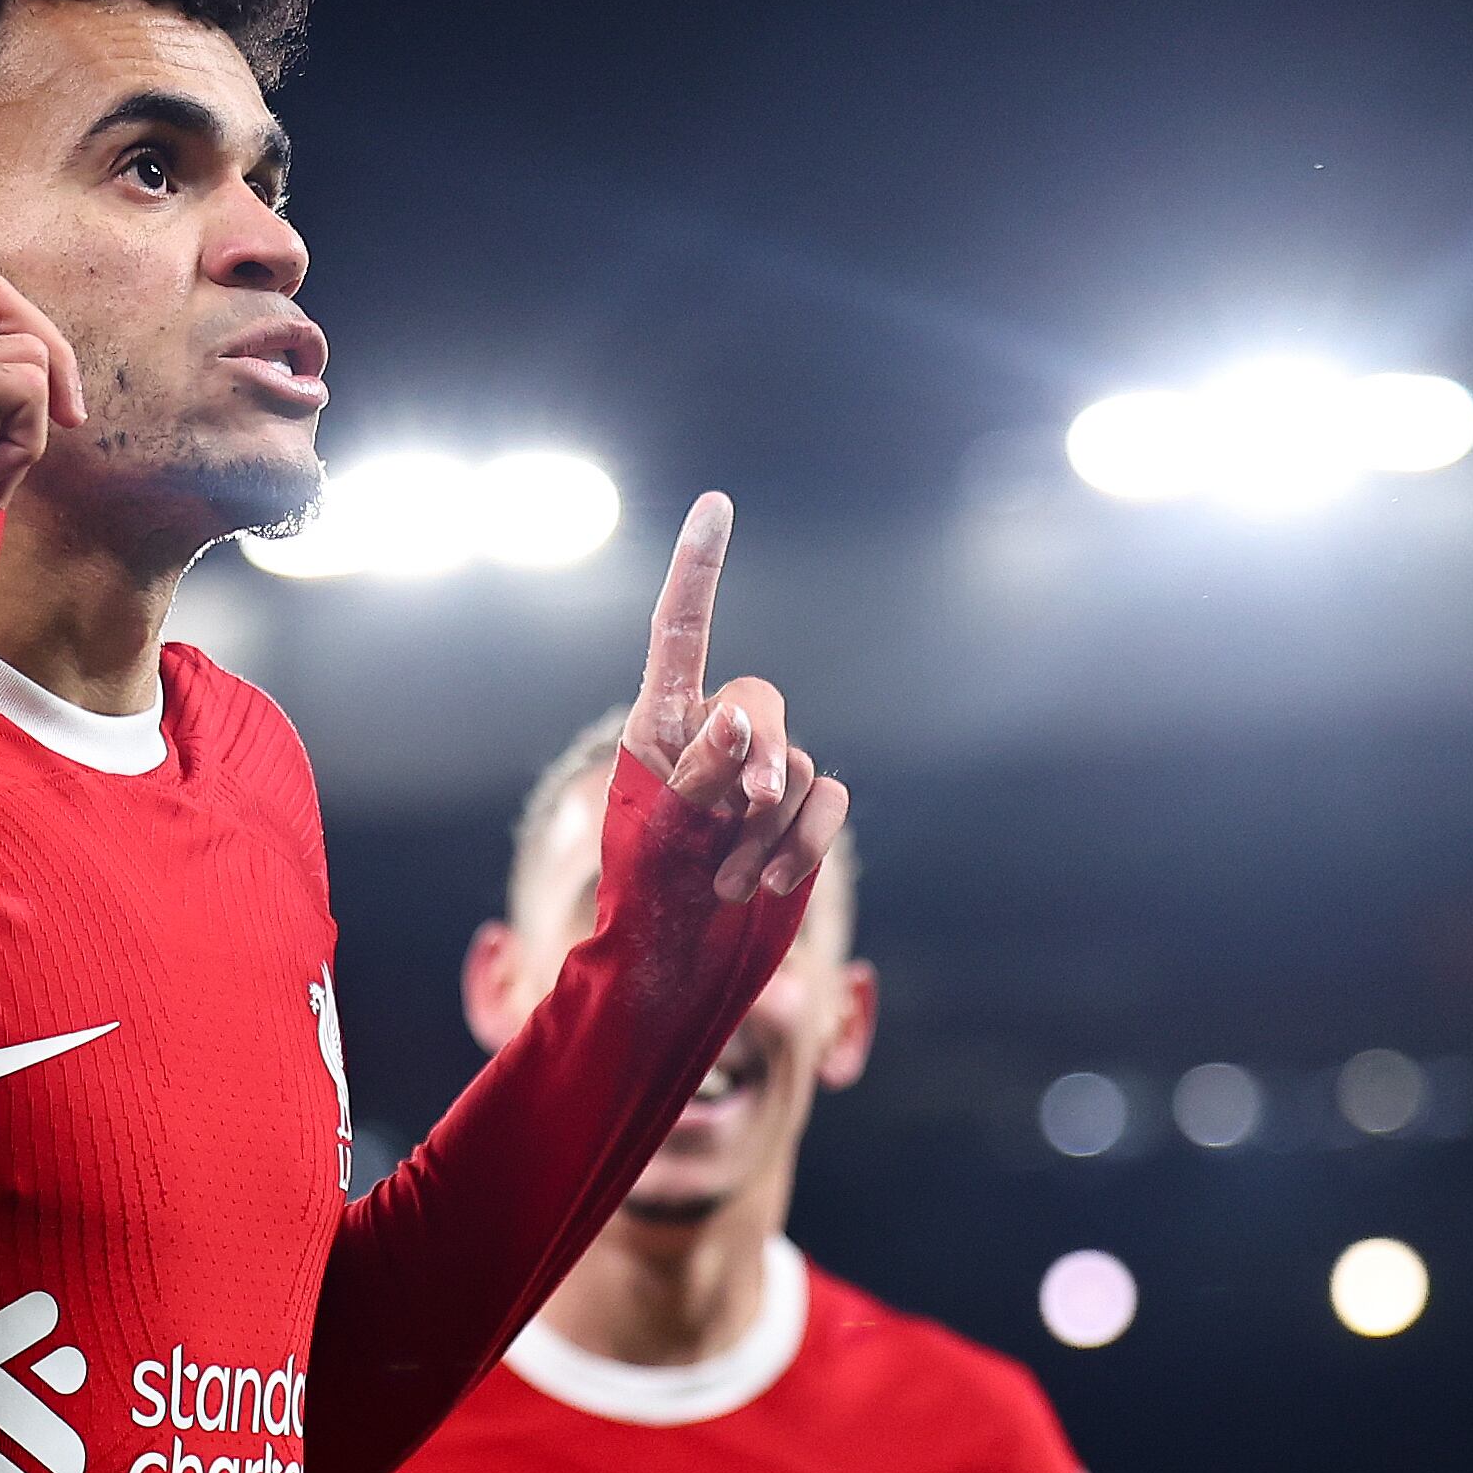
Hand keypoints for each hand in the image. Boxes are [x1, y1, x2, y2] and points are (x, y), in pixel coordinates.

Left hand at [628, 493, 846, 902]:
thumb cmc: (646, 895)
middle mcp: (713, 738)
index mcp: (660, 724)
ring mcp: (760, 778)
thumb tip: (737, 716)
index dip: (699, 567)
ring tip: (725, 879)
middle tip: (744, 811)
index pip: (681, 632)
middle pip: (761, 702)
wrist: (675, 967)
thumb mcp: (658, 828)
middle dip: (760, 756)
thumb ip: (698, 771)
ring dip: (768, 827)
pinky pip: (827, 801)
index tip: (715, 505)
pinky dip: (805, 842)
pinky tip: (770, 882)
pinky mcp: (798, 816)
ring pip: (796, 764)